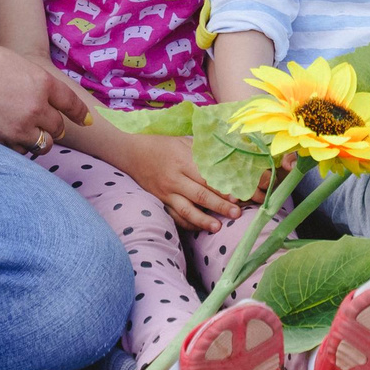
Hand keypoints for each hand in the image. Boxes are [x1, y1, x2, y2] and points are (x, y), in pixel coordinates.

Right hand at [0, 41, 94, 151]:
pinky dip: (18, 148)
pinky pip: (20, 153)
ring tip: (27, 135)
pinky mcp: (2, 143)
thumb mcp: (15, 62)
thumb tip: (42, 91)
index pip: (71, 103)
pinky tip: (9, 139)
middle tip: (46, 126)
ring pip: (43, 145)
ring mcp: (19, 128)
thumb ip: (33, 80)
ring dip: (38, 141)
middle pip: (57, 128)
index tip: (87, 122)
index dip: (81, 114)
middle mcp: (35, 108)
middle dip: (54, 128)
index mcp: (41, 83)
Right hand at [119, 133, 244, 231]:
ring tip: (218, 228)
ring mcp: (166, 192)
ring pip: (186, 210)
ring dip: (203, 220)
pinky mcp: (160, 201)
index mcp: (183, 161)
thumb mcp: (183, 141)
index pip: (206, 178)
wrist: (132, 153)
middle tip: (236, 214)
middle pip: (199, 195)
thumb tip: (229, 155)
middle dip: (219, 206)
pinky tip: (200, 228)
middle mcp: (174, 178)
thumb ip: (204, 150)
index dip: (222, 188)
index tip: (237, 196)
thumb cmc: (163, 145)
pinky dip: (187, 224)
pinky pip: (174, 216)